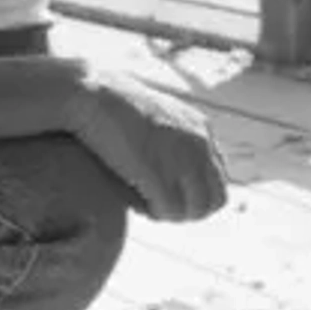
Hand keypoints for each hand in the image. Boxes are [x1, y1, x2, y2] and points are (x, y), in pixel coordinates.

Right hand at [67, 67, 229, 222]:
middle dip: (189, 210)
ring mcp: (183, 159)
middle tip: (160, 207)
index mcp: (202, 128)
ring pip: (196, 210)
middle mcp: (200, 144)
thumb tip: (173, 172)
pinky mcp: (160, 173)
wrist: (92, 94)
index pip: (218, 178)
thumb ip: (175, 138)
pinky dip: (155, 213)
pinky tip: (138, 204)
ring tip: (148, 206)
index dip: (194, 193)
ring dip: (173, 214)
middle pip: (215, 199)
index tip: (169, 192)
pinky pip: (170, 211)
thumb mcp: (158, 117)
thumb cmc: (114, 105)